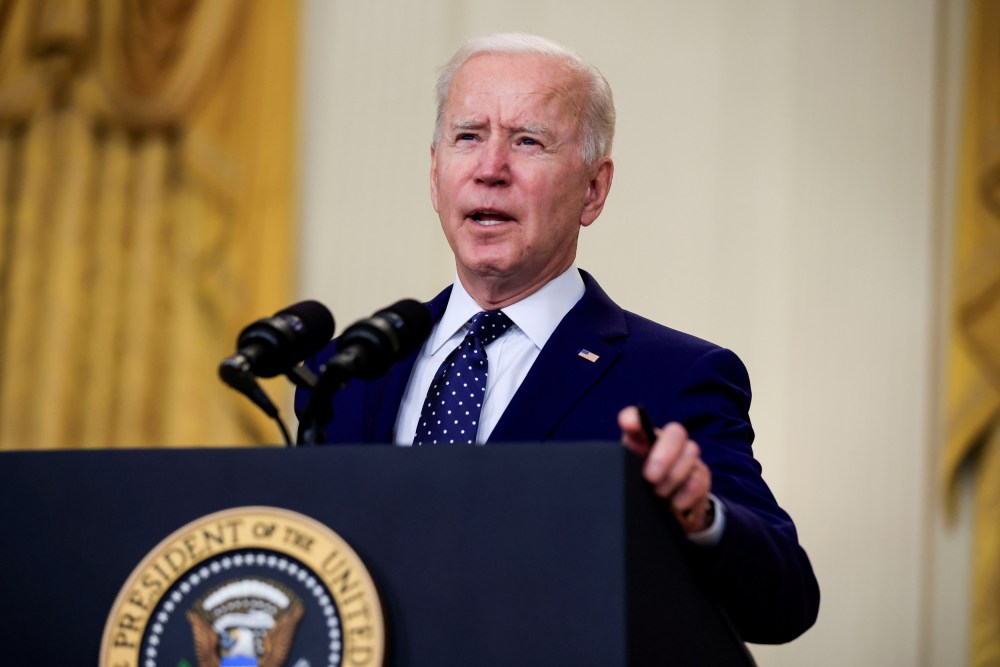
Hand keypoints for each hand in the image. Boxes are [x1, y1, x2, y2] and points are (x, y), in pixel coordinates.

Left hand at [618, 406, 712, 532]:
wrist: (669, 511)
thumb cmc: (643, 489)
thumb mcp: (630, 479)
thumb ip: (624, 468)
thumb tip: (616, 464)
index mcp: (643, 440)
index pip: (636, 419)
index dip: (632, 418)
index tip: (628, 425)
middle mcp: (669, 442)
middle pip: (676, 432)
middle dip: (665, 455)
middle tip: (650, 477)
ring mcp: (688, 457)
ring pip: (691, 454)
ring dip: (673, 479)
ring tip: (659, 494)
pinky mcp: (702, 476)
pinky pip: (698, 481)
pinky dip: (683, 496)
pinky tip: (674, 504)